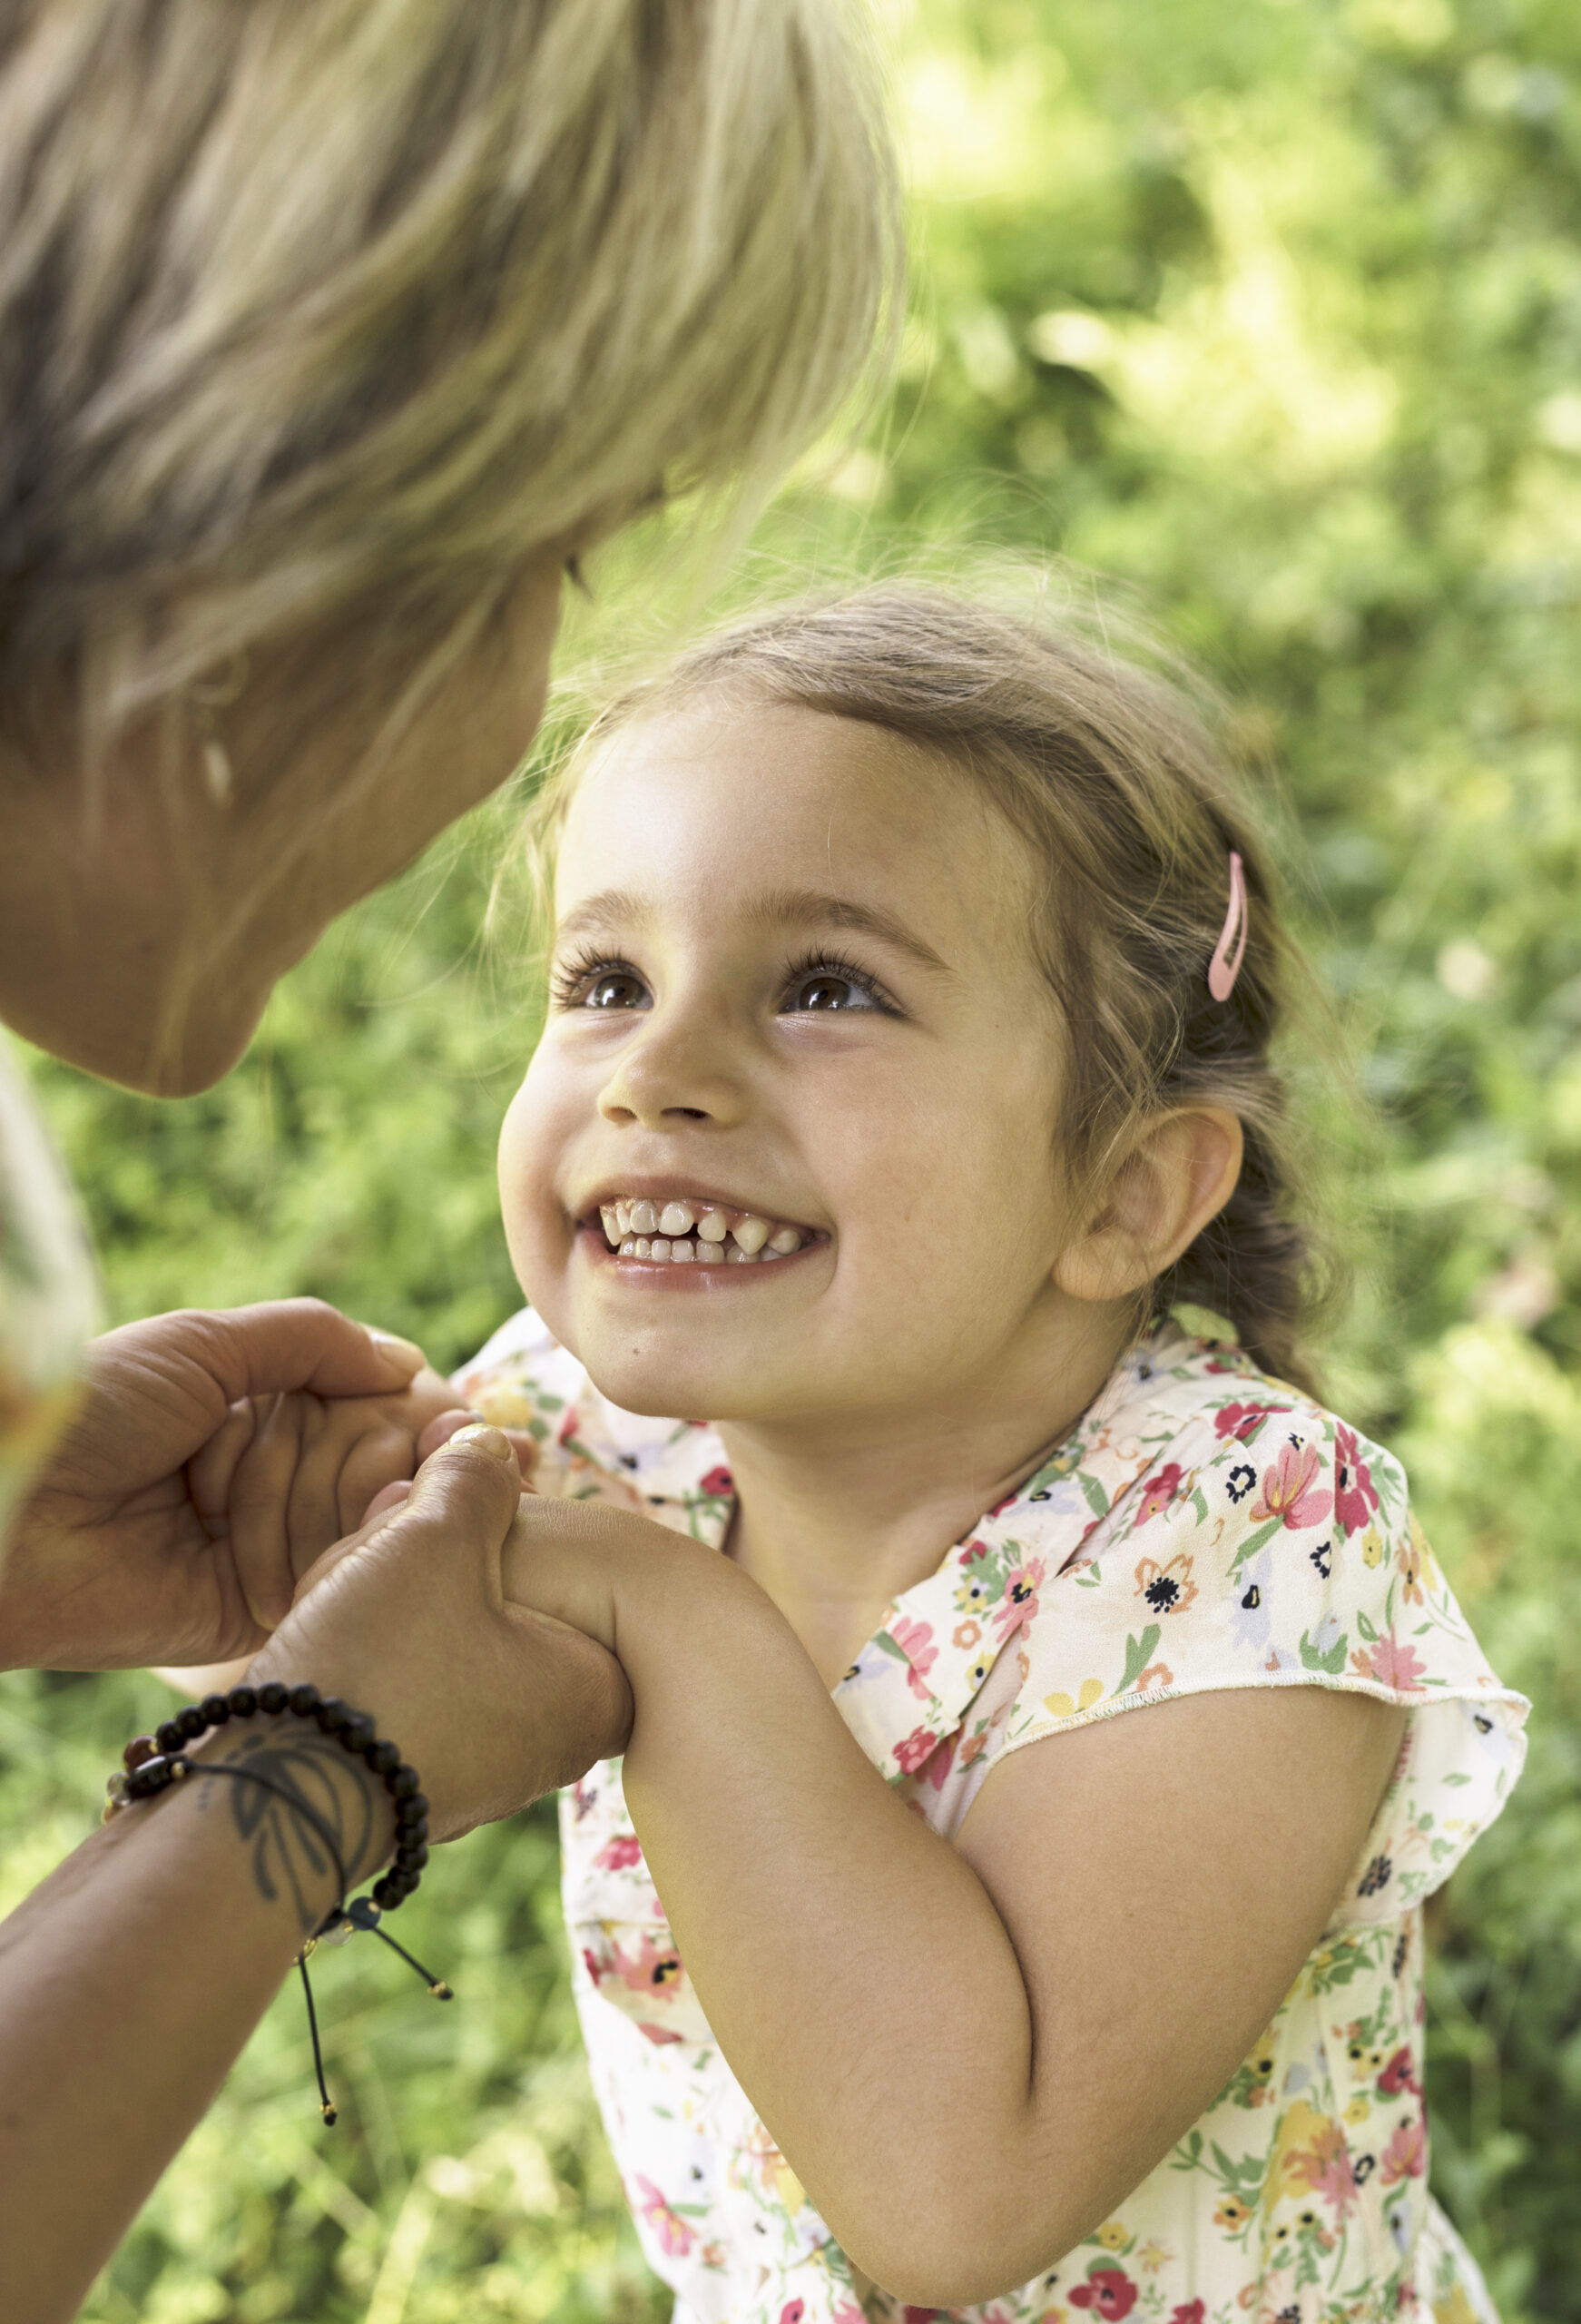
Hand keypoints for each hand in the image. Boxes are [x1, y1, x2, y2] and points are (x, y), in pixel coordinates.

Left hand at [0, 1301, 433, 1671]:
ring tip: (225, 1500)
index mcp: (251, 1408)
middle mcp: (264, 1477)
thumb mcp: (204, 1343)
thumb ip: (313, 1341)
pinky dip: (323, 1556)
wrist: (14, 1513)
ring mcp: (261, 1546)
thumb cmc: (95, 1412)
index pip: (365, 1403)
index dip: (392, 1403)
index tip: (432, 1408)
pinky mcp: (250, 1614)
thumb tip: (411, 1365)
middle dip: (348, 1449)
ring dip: (315, 1500)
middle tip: (306, 1453)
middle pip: (371, 1461)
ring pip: (357, 1521)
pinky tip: (311, 1542)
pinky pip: (325, 1583)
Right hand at [249, 1427, 633, 1839]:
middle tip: (381, 1549)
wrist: (273, 1799)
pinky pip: (399, 1683)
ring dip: (387, 1594)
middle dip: (428, 1557)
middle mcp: (553, 1743)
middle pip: (499, 1599)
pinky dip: (362, 1649)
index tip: (439, 1521)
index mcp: (595, 1690)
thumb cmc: (381, 1664)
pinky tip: (324, 1641)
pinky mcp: (410, 1782)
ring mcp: (480, 1769)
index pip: (568, 1569)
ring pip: (440, 1634)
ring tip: (343, 1593)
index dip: (495, 1528)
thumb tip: (492, 1446)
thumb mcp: (439, 1541)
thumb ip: (477, 1481)